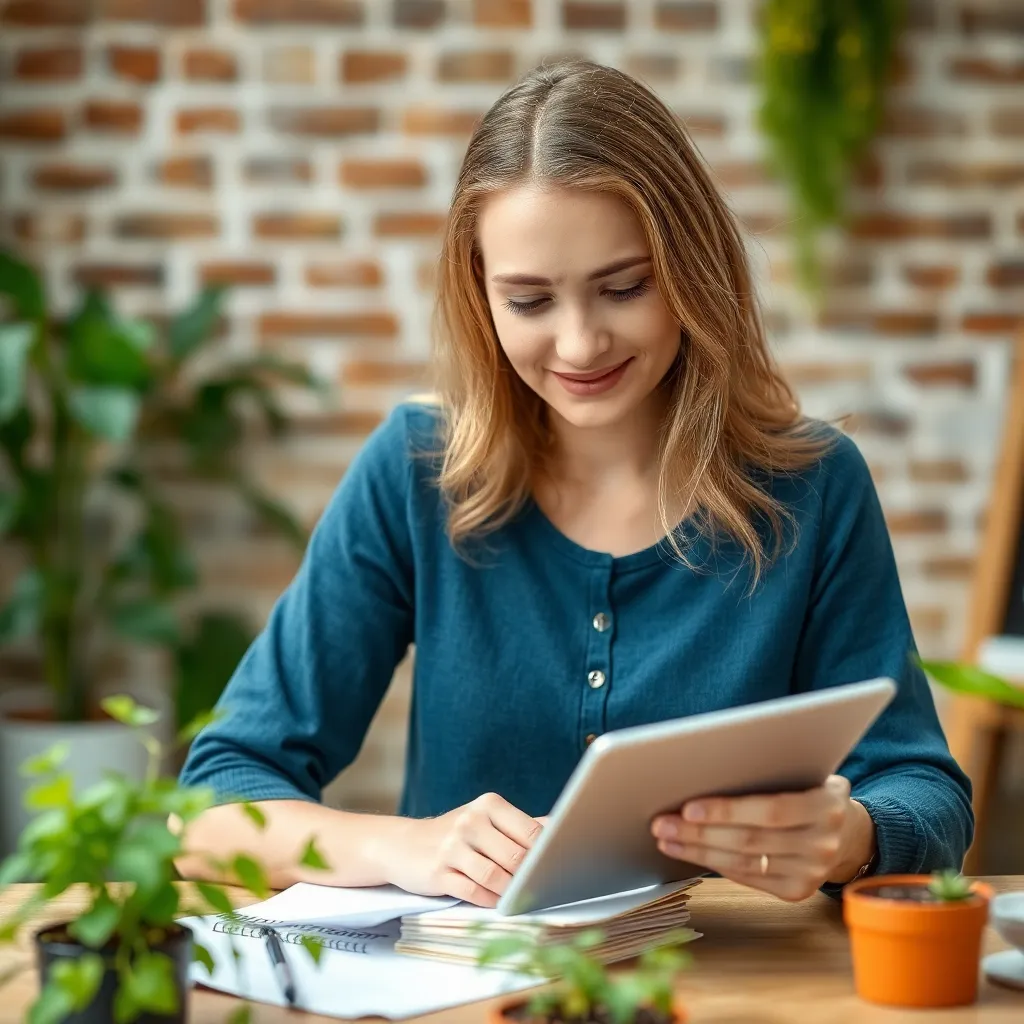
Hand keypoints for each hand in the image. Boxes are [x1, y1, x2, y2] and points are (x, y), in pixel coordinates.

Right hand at [382, 793, 542, 907]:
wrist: (405, 844)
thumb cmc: (458, 834)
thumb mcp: (488, 819)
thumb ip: (523, 825)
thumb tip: (562, 827)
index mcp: (488, 804)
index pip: (531, 831)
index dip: (547, 853)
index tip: (557, 868)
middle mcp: (470, 821)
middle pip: (516, 856)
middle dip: (530, 877)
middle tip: (540, 889)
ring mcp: (452, 847)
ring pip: (495, 877)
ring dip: (510, 892)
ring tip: (518, 897)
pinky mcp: (438, 873)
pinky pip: (473, 892)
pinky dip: (489, 900)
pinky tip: (496, 902)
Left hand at [650, 775, 876, 901]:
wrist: (849, 833)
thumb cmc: (812, 791)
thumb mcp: (807, 773)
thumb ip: (772, 772)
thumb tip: (707, 766)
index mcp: (827, 806)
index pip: (770, 811)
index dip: (727, 810)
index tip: (688, 806)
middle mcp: (823, 844)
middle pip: (749, 841)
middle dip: (699, 832)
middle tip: (662, 823)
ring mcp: (811, 872)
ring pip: (743, 863)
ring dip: (697, 851)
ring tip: (666, 838)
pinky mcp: (797, 892)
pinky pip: (748, 878)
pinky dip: (714, 864)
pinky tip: (689, 852)